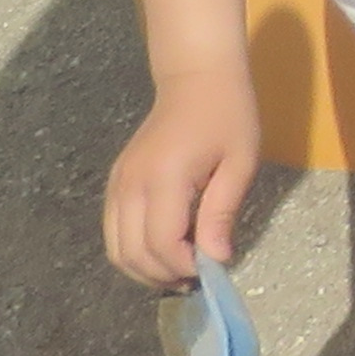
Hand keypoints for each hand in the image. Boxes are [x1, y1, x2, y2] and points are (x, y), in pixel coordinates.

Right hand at [104, 68, 262, 291]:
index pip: (162, 242)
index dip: (183, 265)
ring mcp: (117, 184)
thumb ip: (222, 212)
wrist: (197, 78)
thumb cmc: (228, 115)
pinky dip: (133, 251)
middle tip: (196, 277)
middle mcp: (131, 185)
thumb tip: (216, 259)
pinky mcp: (114, 183)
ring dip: (145, 269)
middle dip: (164, 274)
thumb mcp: (240, 161)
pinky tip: (163, 249)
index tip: (210, 269)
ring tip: (180, 268)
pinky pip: (113, 232)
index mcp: (165, 177)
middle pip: (133, 253)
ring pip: (116, 249)